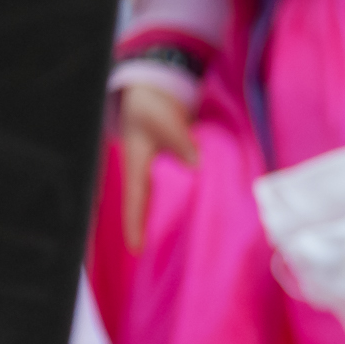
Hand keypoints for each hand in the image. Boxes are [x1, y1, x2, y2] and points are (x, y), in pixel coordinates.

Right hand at [116, 81, 198, 251]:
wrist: (157, 88)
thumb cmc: (151, 104)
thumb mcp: (162, 120)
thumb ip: (179, 140)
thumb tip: (196, 162)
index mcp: (136, 165)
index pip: (134, 201)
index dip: (135, 225)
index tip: (137, 249)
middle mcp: (147, 172)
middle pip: (151, 206)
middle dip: (157, 228)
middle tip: (169, 255)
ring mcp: (162, 168)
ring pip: (168, 197)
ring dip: (177, 213)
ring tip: (192, 239)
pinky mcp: (178, 162)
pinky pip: (184, 184)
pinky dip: (193, 194)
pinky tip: (210, 207)